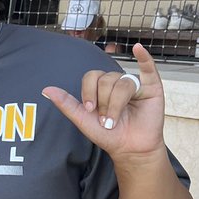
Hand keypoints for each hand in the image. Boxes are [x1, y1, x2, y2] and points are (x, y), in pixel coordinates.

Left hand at [41, 43, 165, 159]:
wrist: (130, 149)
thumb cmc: (109, 136)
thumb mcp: (83, 120)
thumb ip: (66, 104)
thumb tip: (46, 89)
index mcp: (101, 88)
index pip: (91, 76)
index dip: (88, 92)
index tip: (90, 109)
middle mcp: (117, 83)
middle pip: (106, 80)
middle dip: (104, 103)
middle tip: (107, 119)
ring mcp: (135, 84)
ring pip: (122, 83)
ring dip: (116, 104)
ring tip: (116, 119)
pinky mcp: (152, 87)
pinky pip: (148, 68)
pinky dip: (144, 57)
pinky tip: (138, 48)